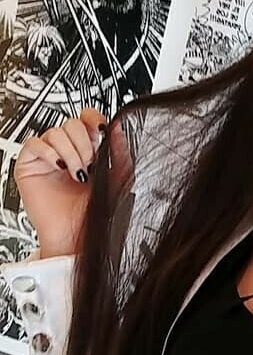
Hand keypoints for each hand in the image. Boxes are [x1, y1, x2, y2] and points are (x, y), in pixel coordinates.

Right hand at [13, 108, 107, 256]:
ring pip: (55, 132)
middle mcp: (67, 151)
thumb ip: (120, 151)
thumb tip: (118, 125)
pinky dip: (49, 152)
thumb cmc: (95, 213)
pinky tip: (60, 166)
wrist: (78, 236)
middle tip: (90, 165)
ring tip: (77, 173)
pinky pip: (34, 143)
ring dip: (70, 152)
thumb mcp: (118, 178)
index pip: (86, 119)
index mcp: (89, 150)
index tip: (102, 130)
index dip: (93, 119)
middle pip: (71, 123)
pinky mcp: (29, 166)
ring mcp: (48, 157)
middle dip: (84, 143)